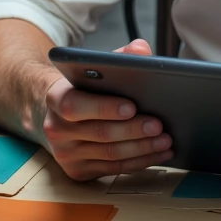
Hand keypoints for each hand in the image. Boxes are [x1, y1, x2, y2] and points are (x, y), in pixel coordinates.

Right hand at [41, 39, 174, 179]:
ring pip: (110, 154)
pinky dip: (139, 162)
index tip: (132, 107)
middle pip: (100, 133)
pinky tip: (157, 154)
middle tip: (159, 126)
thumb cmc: (83, 88)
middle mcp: (56, 129)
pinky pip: (113, 169)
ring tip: (165, 141)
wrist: (55, 113)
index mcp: (56, 97)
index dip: (104, 107)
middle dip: (134, 130)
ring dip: (142, 148)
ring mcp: (65, 154)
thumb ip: (119, 55)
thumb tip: (141, 49)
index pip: (75, 105)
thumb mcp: (95, 68)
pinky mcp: (77, 171)